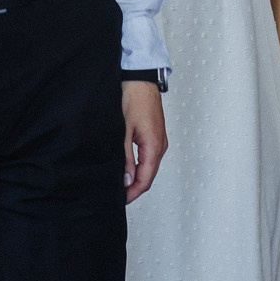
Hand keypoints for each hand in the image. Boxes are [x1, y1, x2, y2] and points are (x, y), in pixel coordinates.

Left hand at [122, 82, 166, 202]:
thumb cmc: (133, 100)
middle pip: (149, 176)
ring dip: (137, 178)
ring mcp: (159, 141)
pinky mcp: (155, 136)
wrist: (140, 81)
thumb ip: (125, 157)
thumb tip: (126, 179)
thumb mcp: (124, 131)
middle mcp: (160, 146)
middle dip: (135, 188)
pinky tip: (129, 169)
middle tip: (119, 195)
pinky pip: (149, 158)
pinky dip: (140, 167)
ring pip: (149, 167)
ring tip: (121, 184)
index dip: (133, 192)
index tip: (121, 199)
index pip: (145, 179)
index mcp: (154, 147)